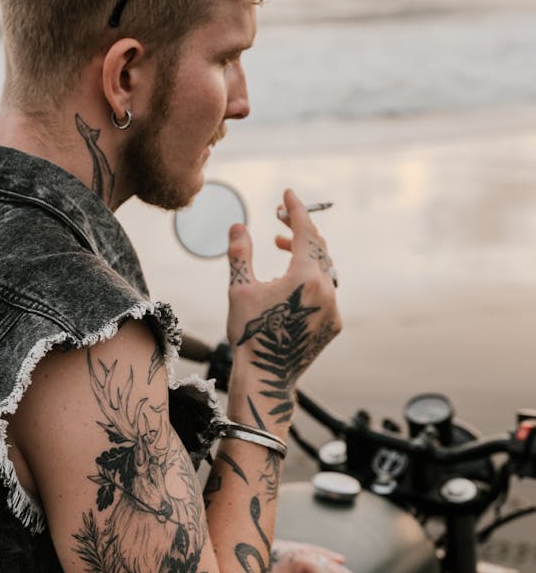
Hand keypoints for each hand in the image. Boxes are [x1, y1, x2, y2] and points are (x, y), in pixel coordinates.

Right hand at [225, 189, 340, 429]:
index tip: (288, 193)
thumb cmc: (249, 334)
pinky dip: (310, 279)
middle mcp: (327, 291)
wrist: (266, 378)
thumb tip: (238, 225)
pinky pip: (325, 292)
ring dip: (304, 255)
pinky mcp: (333, 325)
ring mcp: (333, 310)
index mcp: (306, 277)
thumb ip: (240, 254)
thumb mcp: (239, 290)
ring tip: (280, 248)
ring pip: (324, 270)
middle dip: (299, 230)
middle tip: (279, 220)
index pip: (305, 232)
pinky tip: (289, 282)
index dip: (295, 209)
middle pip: (318, 248)